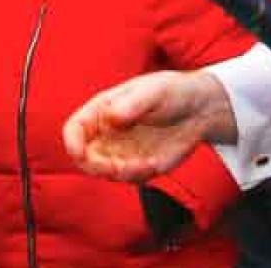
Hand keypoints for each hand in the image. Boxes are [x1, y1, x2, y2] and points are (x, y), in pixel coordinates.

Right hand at [64, 70, 236, 181]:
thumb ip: (131, 105)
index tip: (79, 153)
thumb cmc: (172, 92)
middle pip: (84, 157)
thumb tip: (110, 117)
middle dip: (96, 166)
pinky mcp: (138, 165)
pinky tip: (154, 163)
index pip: (74, 129)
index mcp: (101, 110)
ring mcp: (121, 151)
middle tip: (117, 167)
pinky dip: (138, 175)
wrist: (199, 109)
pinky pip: (129, 178)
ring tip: (145, 164)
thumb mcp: (153, 92)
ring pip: (104, 172)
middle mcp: (106, 133)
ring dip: (119, 173)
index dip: (71, 142)